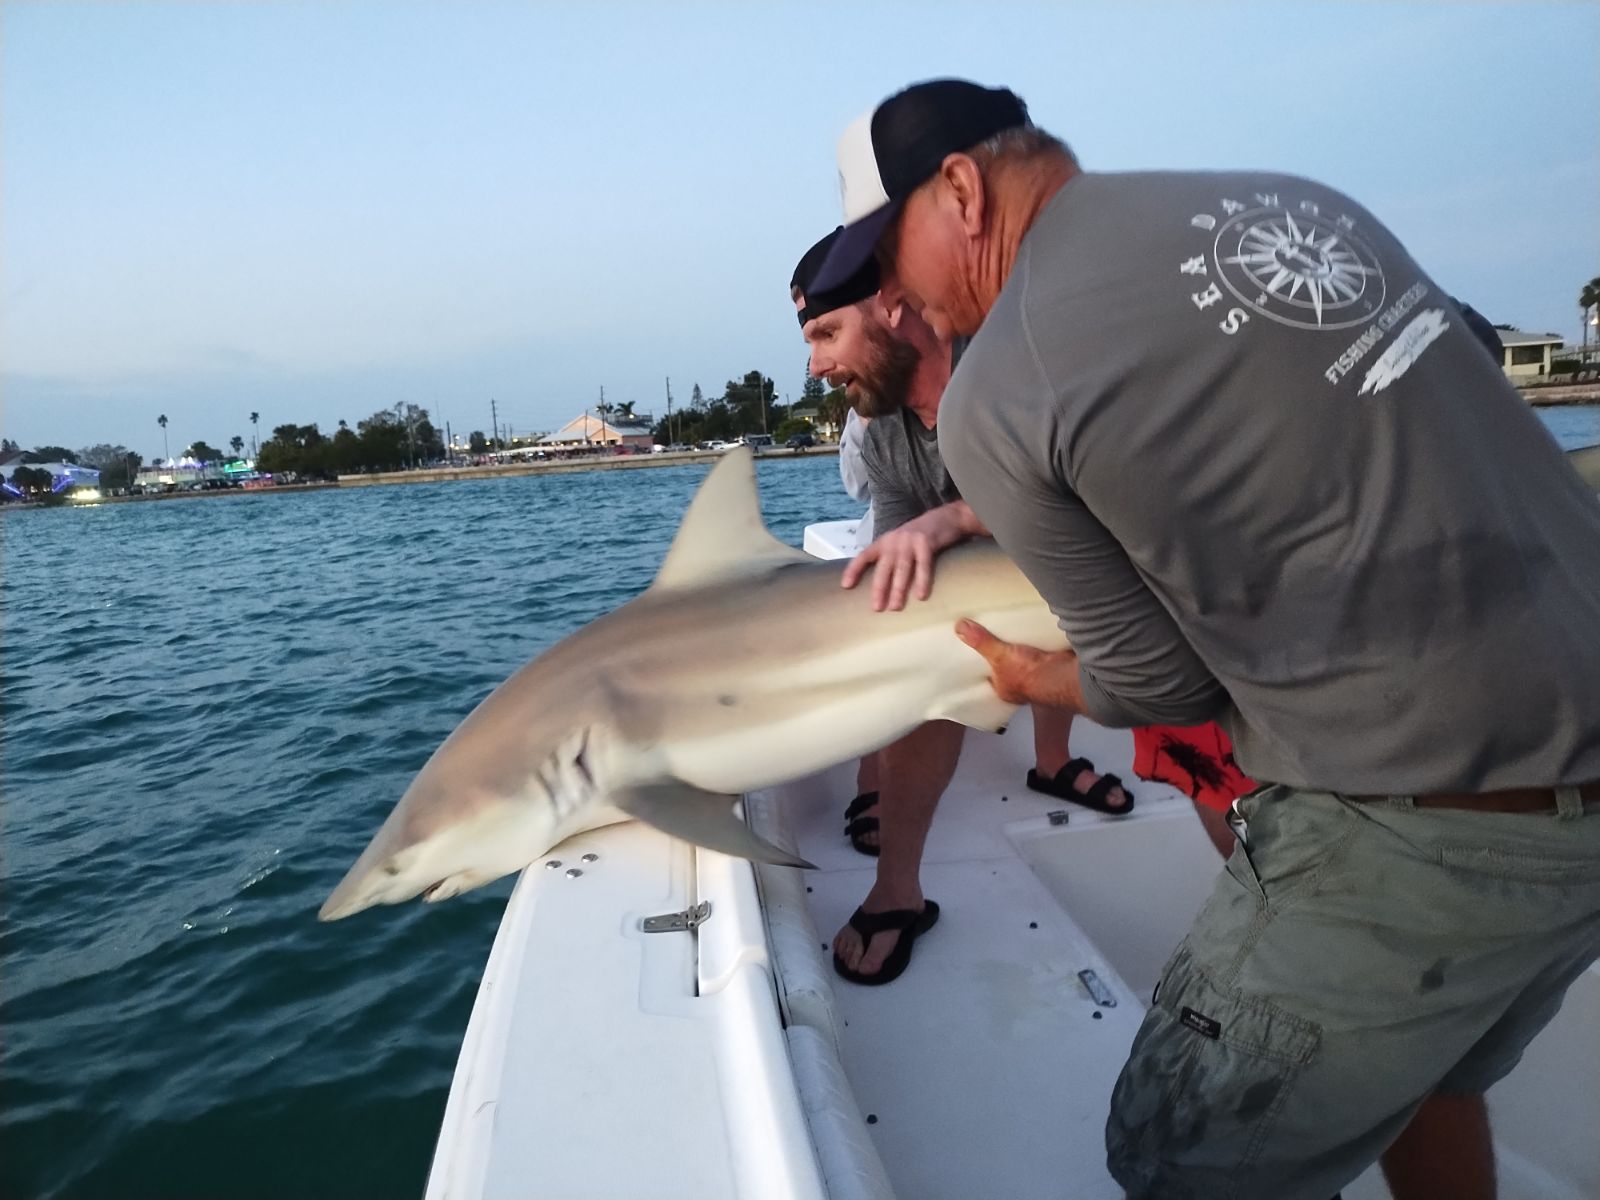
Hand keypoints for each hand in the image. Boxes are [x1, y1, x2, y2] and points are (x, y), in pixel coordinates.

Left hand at [840, 502, 980, 610]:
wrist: (946, 518)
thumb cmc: (920, 536)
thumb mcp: (900, 542)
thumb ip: (890, 557)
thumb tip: (881, 584)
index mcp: (884, 542)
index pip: (864, 556)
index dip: (853, 570)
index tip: (845, 586)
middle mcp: (894, 541)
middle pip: (883, 568)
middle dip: (879, 589)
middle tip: (877, 608)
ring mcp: (910, 541)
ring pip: (902, 569)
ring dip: (898, 590)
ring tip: (895, 607)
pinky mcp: (926, 543)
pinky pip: (923, 565)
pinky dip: (922, 581)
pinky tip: (920, 595)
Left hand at [955, 619, 1086, 711]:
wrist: (1064, 673)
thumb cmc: (1028, 673)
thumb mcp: (999, 656)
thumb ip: (981, 642)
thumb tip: (959, 627)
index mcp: (1005, 690)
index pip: (990, 680)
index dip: (985, 668)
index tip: (978, 655)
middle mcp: (1021, 686)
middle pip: (1008, 668)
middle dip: (1004, 656)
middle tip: (994, 636)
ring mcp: (1038, 675)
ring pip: (1025, 659)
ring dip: (1021, 648)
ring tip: (1010, 628)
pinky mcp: (1052, 662)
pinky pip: (1040, 650)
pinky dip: (1037, 641)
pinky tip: (1031, 627)